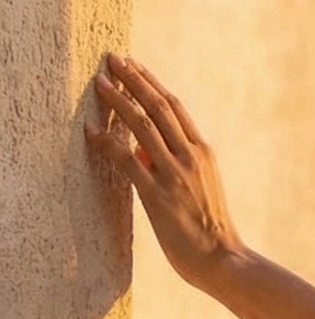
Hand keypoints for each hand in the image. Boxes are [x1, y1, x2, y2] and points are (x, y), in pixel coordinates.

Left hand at [85, 52, 244, 291]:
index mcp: (202, 152)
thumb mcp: (199, 187)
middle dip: (132, 79)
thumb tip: (141, 149)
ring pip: (142, 126)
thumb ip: (174, 164)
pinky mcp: (158, 196)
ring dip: (118, 100)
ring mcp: (174, 175)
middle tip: (111, 59)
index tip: (133, 65)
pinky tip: (89, 130)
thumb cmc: (209, 229)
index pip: (174, 107)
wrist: (222, 259)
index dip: (150, 82)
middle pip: (157, 106)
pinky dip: (107, 142)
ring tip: (99, 82)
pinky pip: (126, 161)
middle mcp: (190, 156)